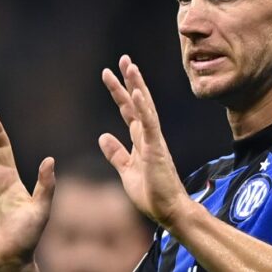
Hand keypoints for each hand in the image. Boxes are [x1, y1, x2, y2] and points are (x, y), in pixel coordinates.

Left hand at [98, 55, 189, 227]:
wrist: (169, 212)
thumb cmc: (152, 193)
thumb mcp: (126, 170)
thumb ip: (116, 153)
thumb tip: (103, 136)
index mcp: (141, 140)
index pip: (128, 111)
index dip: (119, 92)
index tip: (109, 74)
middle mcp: (149, 136)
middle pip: (137, 103)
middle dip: (130, 81)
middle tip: (123, 59)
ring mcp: (154, 141)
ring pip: (145, 108)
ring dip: (137, 87)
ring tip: (130, 66)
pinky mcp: (157, 150)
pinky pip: (149, 125)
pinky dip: (142, 108)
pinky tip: (135, 93)